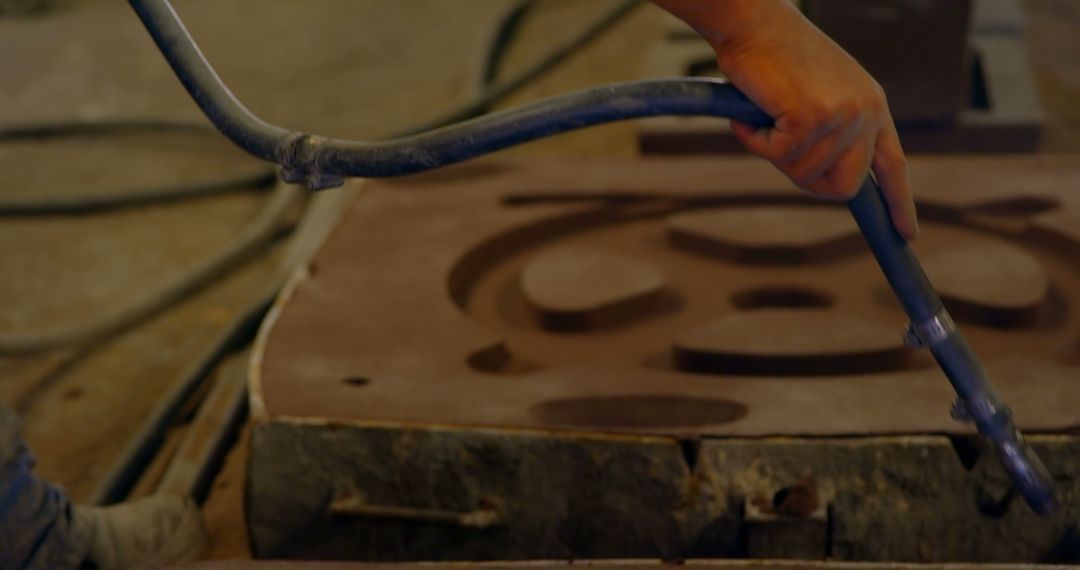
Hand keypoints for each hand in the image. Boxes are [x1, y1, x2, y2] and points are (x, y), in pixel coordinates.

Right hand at [652, 0, 917, 239]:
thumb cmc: (774, 56)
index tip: (906, 234)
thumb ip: (830, 131)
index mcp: (872, 106)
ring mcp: (841, 114)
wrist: (753, 22)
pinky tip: (749, 115)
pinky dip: (755, 141)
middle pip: (844, 186)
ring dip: (771, 151)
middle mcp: (865, 111)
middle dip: (807, 181)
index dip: (899, 203)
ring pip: (802, 173)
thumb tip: (822, 177)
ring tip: (761, 115)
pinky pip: (777, 156)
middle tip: (778, 151)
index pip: (892, 165)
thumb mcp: (816, 95)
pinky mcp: (811, 116)